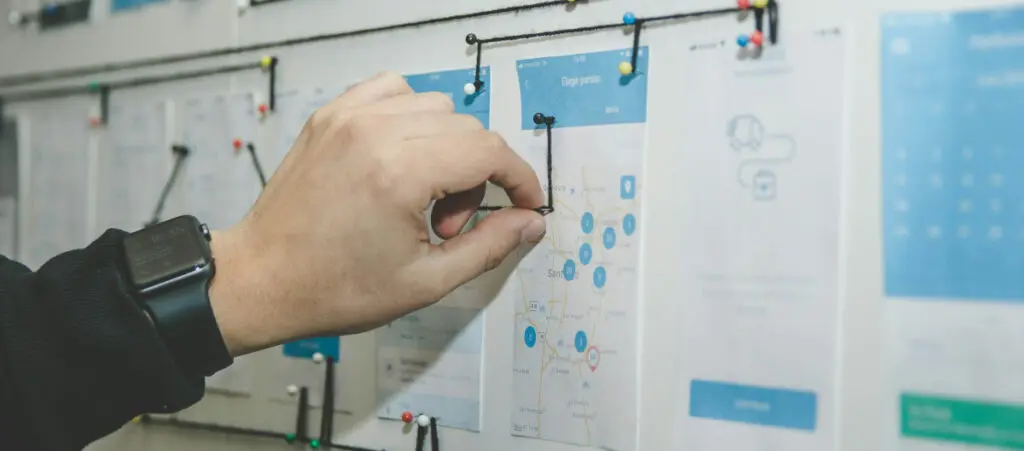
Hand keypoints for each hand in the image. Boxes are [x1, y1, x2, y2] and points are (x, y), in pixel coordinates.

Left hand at [208, 72, 546, 355]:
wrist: (262, 280)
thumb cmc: (333, 287)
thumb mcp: (425, 281)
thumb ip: (488, 246)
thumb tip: (529, 221)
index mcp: (399, 173)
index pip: (489, 151)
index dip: (519, 179)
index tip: (525, 203)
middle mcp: (374, 132)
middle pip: (467, 130)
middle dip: (478, 177)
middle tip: (449, 226)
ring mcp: (348, 117)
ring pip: (436, 107)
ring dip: (447, 147)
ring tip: (422, 198)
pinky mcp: (330, 116)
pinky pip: (393, 91)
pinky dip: (411, 117)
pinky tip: (402, 158)